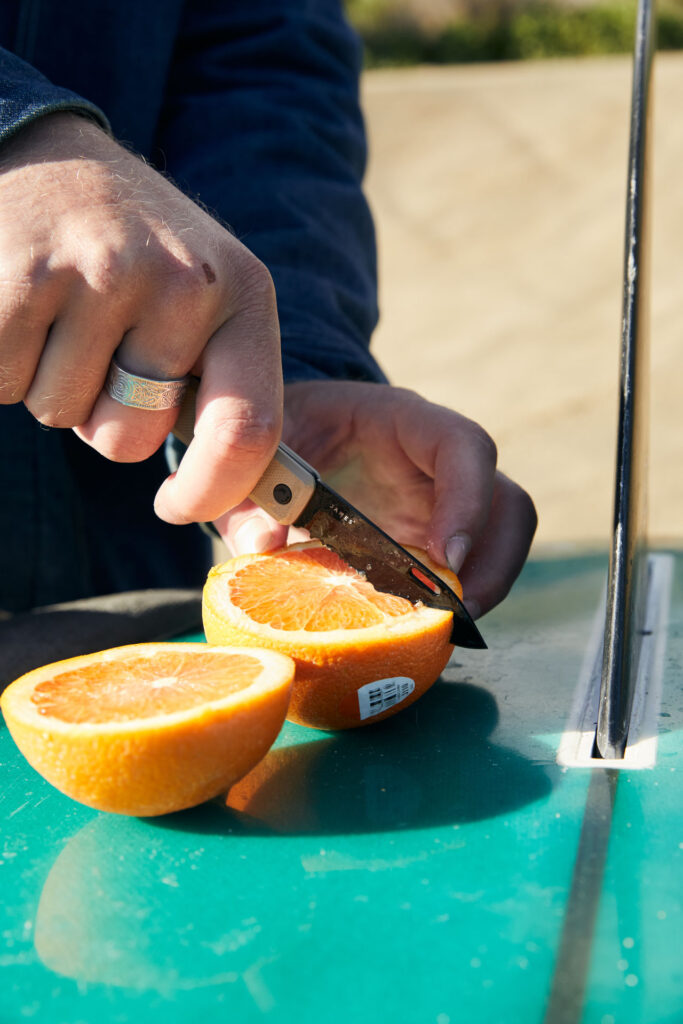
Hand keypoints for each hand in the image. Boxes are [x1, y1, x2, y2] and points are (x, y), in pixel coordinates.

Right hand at [0, 113, 281, 522]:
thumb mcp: (202, 305)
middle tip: (100, 346)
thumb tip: (260, 531)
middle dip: (104, 419)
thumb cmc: (134, 255)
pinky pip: (5, 382)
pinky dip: (5, 359)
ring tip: (64, 308)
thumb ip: (224, 403)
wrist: (50, 156)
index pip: (249, 431)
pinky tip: (25, 300)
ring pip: (60, 415)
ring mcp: (101, 272)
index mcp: (244, 294)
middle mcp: (182, 280)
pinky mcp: (23, 275)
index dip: (211, 494)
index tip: (177, 508)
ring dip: (51, 382)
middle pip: (131, 441)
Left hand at [215, 380, 536, 617]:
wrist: (292, 437)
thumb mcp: (260, 450)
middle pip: (506, 503)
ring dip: (483, 588)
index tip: (445, 556)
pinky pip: (467, 569)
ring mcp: (443, 503)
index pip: (462, 445)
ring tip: (443, 631)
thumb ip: (253, 491)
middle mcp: (437, 463)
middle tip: (457, 612)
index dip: (468, 499)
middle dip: (493, 562)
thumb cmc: (284, 433)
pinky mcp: (434, 539)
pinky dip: (454, 601)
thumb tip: (261, 546)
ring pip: (500, 541)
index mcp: (401, 422)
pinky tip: (421, 629)